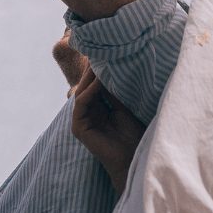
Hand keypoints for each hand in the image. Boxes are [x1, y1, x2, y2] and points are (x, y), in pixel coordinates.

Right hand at [70, 67, 145, 193]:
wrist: (133, 159)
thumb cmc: (133, 137)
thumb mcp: (124, 109)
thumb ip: (114, 93)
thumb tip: (109, 69)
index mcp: (97, 109)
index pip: (94, 86)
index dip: (97, 72)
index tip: (104, 55)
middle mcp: (87, 114)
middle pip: (86, 87)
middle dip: (91, 72)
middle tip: (97, 53)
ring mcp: (81, 121)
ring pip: (82, 93)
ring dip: (89, 79)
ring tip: (98, 64)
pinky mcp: (78, 128)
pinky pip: (81, 104)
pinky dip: (89, 92)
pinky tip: (98, 82)